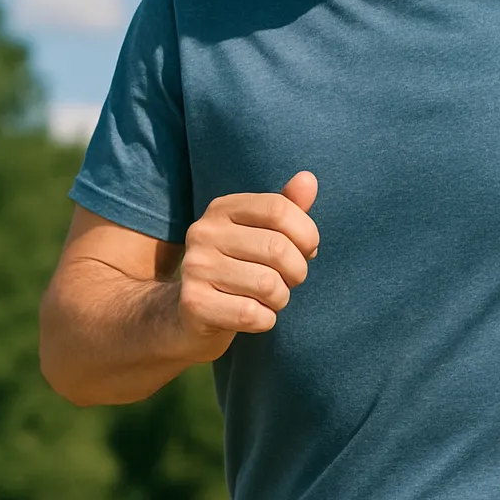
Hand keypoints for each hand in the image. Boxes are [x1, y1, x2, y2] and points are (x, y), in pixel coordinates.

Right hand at [174, 171, 318, 359]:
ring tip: (268, 298)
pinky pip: (253, 315)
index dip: (307, 233)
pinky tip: (253, 315)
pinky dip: (265, 320)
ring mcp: (195, 268)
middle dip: (297, 271)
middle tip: (290, 280)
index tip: (307, 250)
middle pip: (278, 248)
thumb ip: (287, 207)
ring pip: (269, 285)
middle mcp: (203, 232)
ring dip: (281, 298)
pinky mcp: (194, 304)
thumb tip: (309, 179)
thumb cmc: (240, 267)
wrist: (190, 314)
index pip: (279, 208)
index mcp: (222, 208)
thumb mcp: (262, 233)